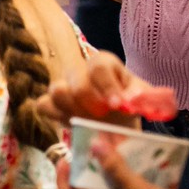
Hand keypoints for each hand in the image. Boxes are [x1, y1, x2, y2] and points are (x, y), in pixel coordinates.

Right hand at [40, 51, 174, 126]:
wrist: (117, 119)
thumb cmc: (129, 104)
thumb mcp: (143, 100)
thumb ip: (144, 99)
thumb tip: (132, 100)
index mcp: (103, 63)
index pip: (100, 67)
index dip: (107, 86)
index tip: (118, 105)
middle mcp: (79, 70)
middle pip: (76, 78)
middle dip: (90, 100)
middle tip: (103, 116)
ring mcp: (62, 85)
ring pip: (56, 90)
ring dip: (73, 110)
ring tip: (89, 122)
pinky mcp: (51, 101)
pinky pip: (44, 105)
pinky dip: (57, 116)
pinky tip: (75, 125)